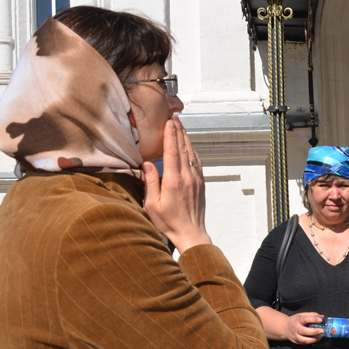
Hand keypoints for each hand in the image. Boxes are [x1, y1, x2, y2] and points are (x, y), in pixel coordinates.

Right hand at [142, 117, 210, 251]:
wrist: (191, 233)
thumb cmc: (169, 222)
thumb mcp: (152, 204)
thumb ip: (150, 182)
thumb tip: (147, 163)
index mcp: (174, 181)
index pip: (172, 152)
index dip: (170, 135)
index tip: (169, 122)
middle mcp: (187, 177)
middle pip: (183, 148)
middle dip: (178, 131)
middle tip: (174, 116)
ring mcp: (196, 179)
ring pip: (191, 153)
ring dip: (185, 138)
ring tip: (180, 125)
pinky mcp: (200, 182)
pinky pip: (196, 161)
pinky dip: (191, 149)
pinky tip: (188, 144)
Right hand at [283, 312, 323, 344]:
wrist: (284, 328)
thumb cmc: (295, 320)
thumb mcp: (302, 315)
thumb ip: (312, 315)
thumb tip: (322, 317)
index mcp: (297, 320)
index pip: (305, 319)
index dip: (313, 320)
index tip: (321, 320)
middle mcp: (296, 328)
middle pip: (304, 331)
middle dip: (314, 331)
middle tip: (322, 331)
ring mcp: (295, 336)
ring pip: (303, 339)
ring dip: (313, 339)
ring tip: (320, 337)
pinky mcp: (296, 341)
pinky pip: (303, 343)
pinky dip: (310, 342)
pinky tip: (316, 339)